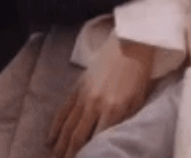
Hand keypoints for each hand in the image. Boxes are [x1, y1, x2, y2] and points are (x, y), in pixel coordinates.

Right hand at [48, 33, 154, 157]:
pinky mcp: (77, 87)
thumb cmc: (139, 72)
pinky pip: (63, 111)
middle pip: (77, 138)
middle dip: (70, 155)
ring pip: (68, 127)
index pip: (98, 140)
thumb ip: (127, 120)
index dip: (90, 154)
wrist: (130, 44)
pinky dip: (56, 127)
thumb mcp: (139, 99)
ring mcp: (84, 96)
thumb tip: (117, 139)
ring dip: (60, 146)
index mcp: (114, 110)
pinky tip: (51, 139)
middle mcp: (95, 106)